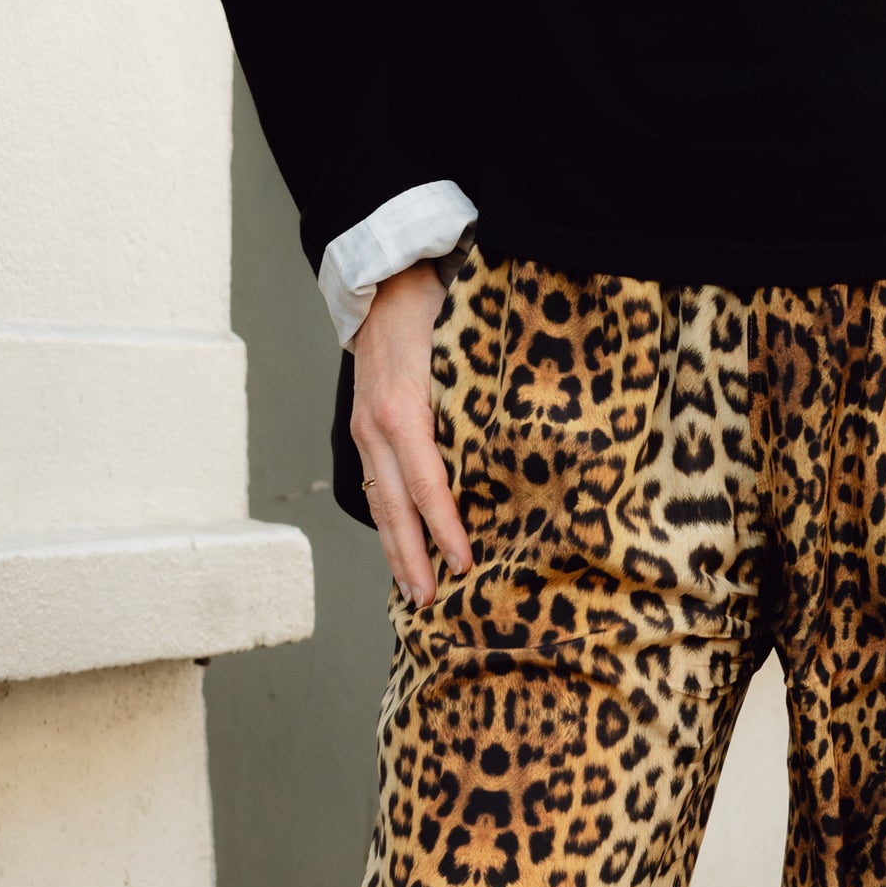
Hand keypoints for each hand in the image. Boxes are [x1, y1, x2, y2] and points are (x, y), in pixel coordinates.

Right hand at [350, 260, 470, 605]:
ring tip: (413, 592)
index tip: (465, 563)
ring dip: (396, 553)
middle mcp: (376, 428)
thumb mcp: (461, 349)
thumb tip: (523, 446)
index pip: (427, 484)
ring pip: (380, 506)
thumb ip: (480, 399)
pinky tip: (402, 553)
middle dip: (413, 559)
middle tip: (430, 602)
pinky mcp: (362, 433)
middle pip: (395, 509)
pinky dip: (388, 526)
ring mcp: (364, 432)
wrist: (382, 284)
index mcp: (403, 411)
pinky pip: (376, 490)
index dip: (445, 528)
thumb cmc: (432, 311)